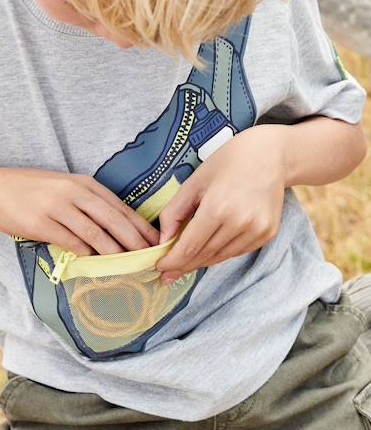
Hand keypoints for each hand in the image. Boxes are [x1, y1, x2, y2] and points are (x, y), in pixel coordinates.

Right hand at [0, 167, 159, 254]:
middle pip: (114, 220)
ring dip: (115, 252)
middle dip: (136, 241)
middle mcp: (76, 193)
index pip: (121, 207)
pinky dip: (87, 254)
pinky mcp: (42, 223)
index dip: (141, 226)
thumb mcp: (66, 188)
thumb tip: (116, 229)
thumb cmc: (34, 190)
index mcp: (85, 184)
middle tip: (151, 258)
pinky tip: (97, 264)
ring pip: (96, 233)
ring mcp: (59, 207)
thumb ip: (90, 204)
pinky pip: (71, 241)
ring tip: (131, 266)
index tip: (156, 242)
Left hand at [155, 125, 287, 283]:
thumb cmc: (228, 162)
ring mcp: (257, 230)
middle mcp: (240, 223)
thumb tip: (163, 241)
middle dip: (183, 266)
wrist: (270, 155)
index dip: (173, 262)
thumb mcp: (194, 182)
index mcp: (218, 208)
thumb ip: (174, 213)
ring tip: (184, 264)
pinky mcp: (268, 234)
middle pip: (205, 255)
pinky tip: (208, 250)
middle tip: (167, 275)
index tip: (160, 268)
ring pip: (221, 257)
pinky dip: (220, 254)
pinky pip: (237, 252)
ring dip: (201, 262)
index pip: (190, 247)